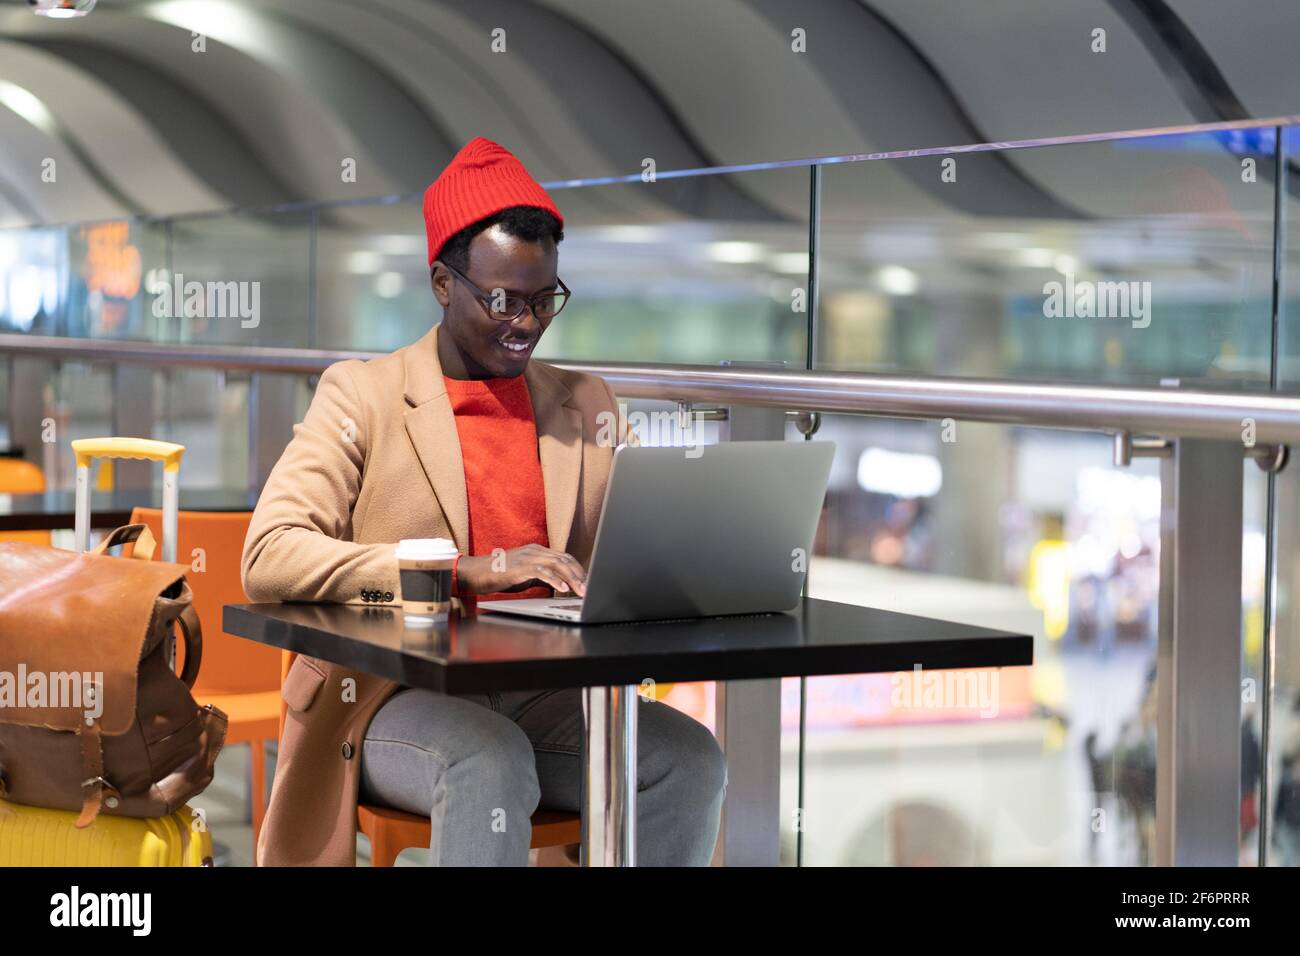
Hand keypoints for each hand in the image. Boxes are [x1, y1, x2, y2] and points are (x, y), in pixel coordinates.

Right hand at [457, 544, 586, 596]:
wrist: (476, 572)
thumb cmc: (499, 575)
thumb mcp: (526, 575)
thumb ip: (543, 577)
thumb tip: (560, 585)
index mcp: (537, 551)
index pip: (564, 556)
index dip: (577, 569)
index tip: (587, 581)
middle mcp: (534, 551)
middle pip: (564, 559)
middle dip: (579, 574)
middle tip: (588, 589)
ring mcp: (527, 557)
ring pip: (556, 564)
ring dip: (571, 578)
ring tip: (580, 591)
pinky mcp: (520, 567)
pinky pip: (541, 572)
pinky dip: (554, 580)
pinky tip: (562, 589)